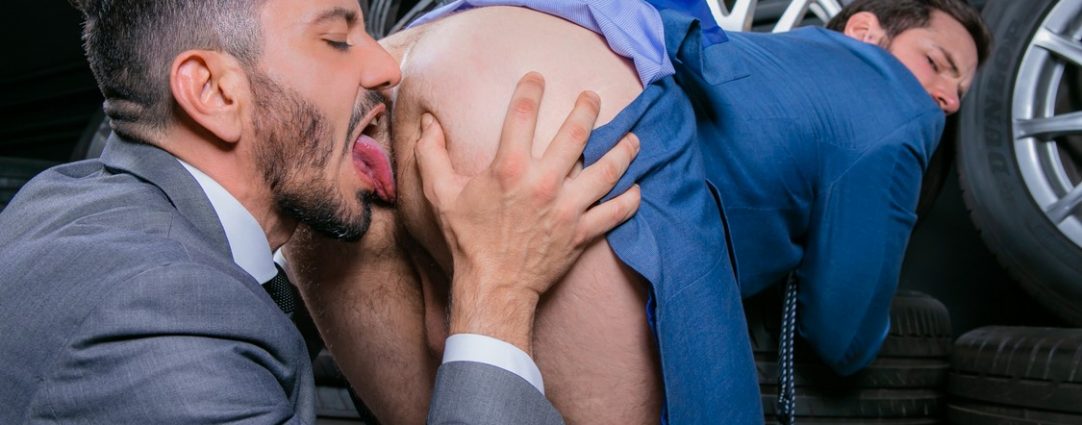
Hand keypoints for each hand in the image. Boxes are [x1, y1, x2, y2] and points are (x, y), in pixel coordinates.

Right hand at [414, 72, 640, 353]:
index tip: (536, 79)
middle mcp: (543, 183)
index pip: (523, 114)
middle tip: (593, 97)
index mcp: (509, 168)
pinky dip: (630, 199)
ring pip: (607, 170)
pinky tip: (636, 187)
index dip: (531, 90)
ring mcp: (568, 209)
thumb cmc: (466, 239)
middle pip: (576, 133)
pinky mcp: (583, 233)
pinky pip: (616, 212)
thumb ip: (431, 154)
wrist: (492, 286)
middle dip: (588, 108)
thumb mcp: (440, 194)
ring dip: (624, 150)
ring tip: (633, 137)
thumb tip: (428, 122)